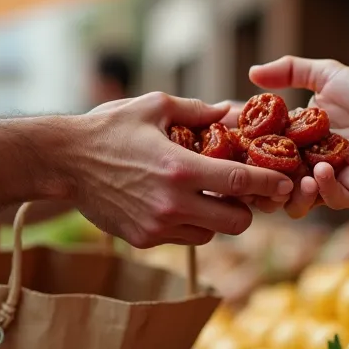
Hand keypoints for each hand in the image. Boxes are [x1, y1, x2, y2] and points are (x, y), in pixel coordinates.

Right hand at [69, 93, 294, 247]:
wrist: (63, 161)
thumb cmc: (110, 128)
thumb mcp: (155, 107)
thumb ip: (199, 111)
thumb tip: (233, 111)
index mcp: (180, 167)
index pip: (239, 183)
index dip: (269, 183)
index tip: (285, 181)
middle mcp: (173, 203)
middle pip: (236, 222)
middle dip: (246, 209)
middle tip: (242, 193)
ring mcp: (158, 226)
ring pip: (212, 234)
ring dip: (217, 217)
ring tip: (206, 194)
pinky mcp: (145, 240)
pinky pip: (184, 238)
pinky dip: (190, 224)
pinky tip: (179, 203)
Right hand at [248, 57, 348, 216]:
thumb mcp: (327, 75)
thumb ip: (290, 70)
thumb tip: (252, 71)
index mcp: (293, 140)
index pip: (259, 149)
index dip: (241, 147)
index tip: (225, 139)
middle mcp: (304, 165)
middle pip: (268, 183)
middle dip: (254, 182)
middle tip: (245, 173)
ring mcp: (326, 182)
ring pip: (293, 202)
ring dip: (287, 192)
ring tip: (289, 178)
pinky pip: (329, 200)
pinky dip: (322, 189)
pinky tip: (320, 172)